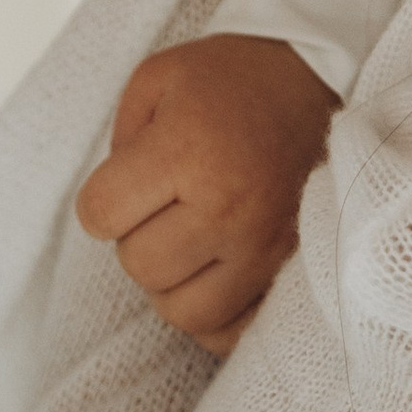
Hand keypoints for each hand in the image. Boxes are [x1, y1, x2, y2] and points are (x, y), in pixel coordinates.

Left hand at [74, 34, 339, 354]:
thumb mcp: (157, 78)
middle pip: (139, 267)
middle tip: (163, 205)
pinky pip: (229, 333)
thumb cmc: (225, 80)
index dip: (99, 201)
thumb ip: (119, 141)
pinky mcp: (289, 272)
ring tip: (186, 239)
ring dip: (171, 281)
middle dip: (137, 237)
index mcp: (186, 150)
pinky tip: (212, 271)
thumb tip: (110, 210)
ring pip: (182, 312)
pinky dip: (211, 313)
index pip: (100, 215)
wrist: (311, 82)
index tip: (124, 183)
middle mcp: (227, 207)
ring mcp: (264, 247)